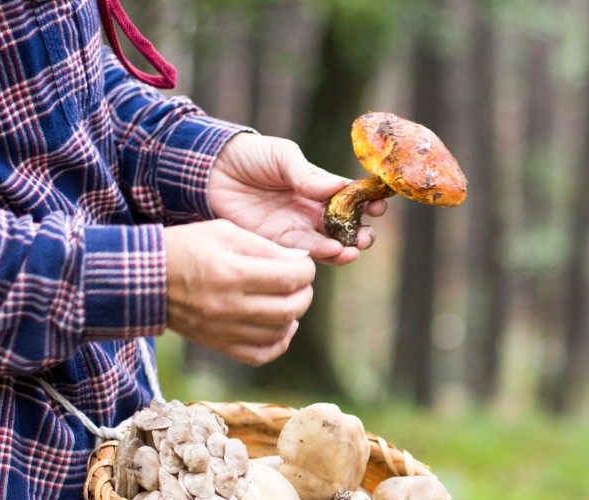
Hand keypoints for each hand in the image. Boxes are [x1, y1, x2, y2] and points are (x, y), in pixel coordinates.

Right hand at [163, 219, 315, 365]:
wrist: (145, 279)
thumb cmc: (184, 248)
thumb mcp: (222, 232)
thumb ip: (264, 246)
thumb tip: (299, 260)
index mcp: (231, 273)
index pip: (289, 278)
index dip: (306, 270)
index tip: (302, 264)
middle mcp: (230, 306)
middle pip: (290, 308)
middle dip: (304, 293)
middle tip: (300, 282)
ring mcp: (224, 330)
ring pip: (279, 332)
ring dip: (293, 315)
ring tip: (288, 299)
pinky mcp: (219, 344)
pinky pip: (260, 355)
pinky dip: (278, 343)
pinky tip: (281, 326)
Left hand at [208, 133, 386, 266]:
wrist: (211, 170)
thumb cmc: (249, 155)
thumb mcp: (282, 156)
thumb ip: (307, 174)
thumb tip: (340, 187)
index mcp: (318, 186)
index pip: (351, 198)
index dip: (368, 203)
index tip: (378, 206)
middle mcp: (311, 210)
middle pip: (345, 227)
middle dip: (360, 233)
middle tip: (365, 236)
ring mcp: (295, 228)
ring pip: (328, 244)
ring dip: (344, 249)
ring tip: (353, 250)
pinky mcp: (277, 243)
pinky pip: (303, 253)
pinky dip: (320, 255)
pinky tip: (332, 252)